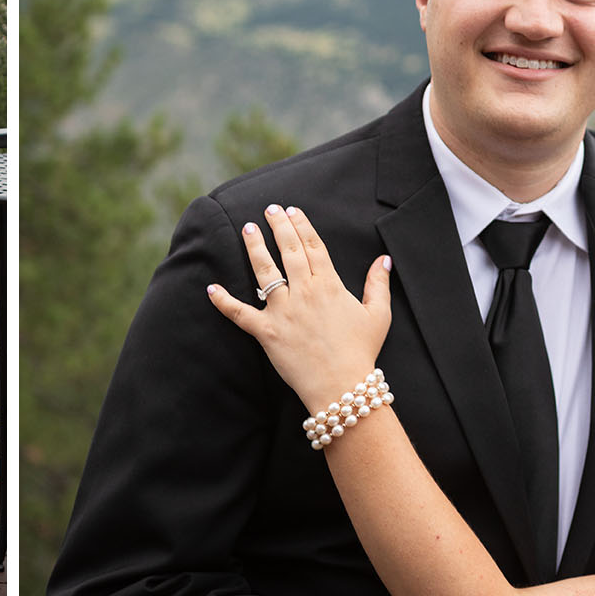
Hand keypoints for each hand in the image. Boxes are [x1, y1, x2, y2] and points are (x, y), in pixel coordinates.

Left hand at [205, 203, 389, 411]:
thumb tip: (383, 259)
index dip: (301, 225)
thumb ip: (378, 284)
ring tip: (248, 229)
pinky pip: (240, 314)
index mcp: (329, 285)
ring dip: (255, 248)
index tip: (292, 210)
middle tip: (269, 209)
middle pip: (288, 251)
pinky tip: (211, 288)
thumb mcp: (379, 315)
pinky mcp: (266, 331)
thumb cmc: (361, 351)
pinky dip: (223, 301)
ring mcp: (283, 311)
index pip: (312, 246)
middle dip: (278, 226)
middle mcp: (304, 292)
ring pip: (265, 272)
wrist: (343, 386)